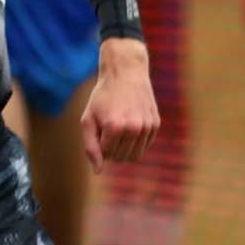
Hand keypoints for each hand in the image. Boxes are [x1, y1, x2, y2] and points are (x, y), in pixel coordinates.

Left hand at [77, 39, 158, 171]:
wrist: (126, 73)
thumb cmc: (103, 97)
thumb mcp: (88, 119)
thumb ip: (90, 146)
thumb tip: (98, 171)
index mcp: (114, 127)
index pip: (106, 155)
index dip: (99, 143)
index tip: (99, 127)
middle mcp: (134, 128)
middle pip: (120, 157)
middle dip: (111, 147)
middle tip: (108, 127)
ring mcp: (147, 127)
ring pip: (135, 156)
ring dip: (124, 148)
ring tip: (118, 129)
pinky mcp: (156, 125)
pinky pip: (144, 146)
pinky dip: (135, 141)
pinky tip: (130, 124)